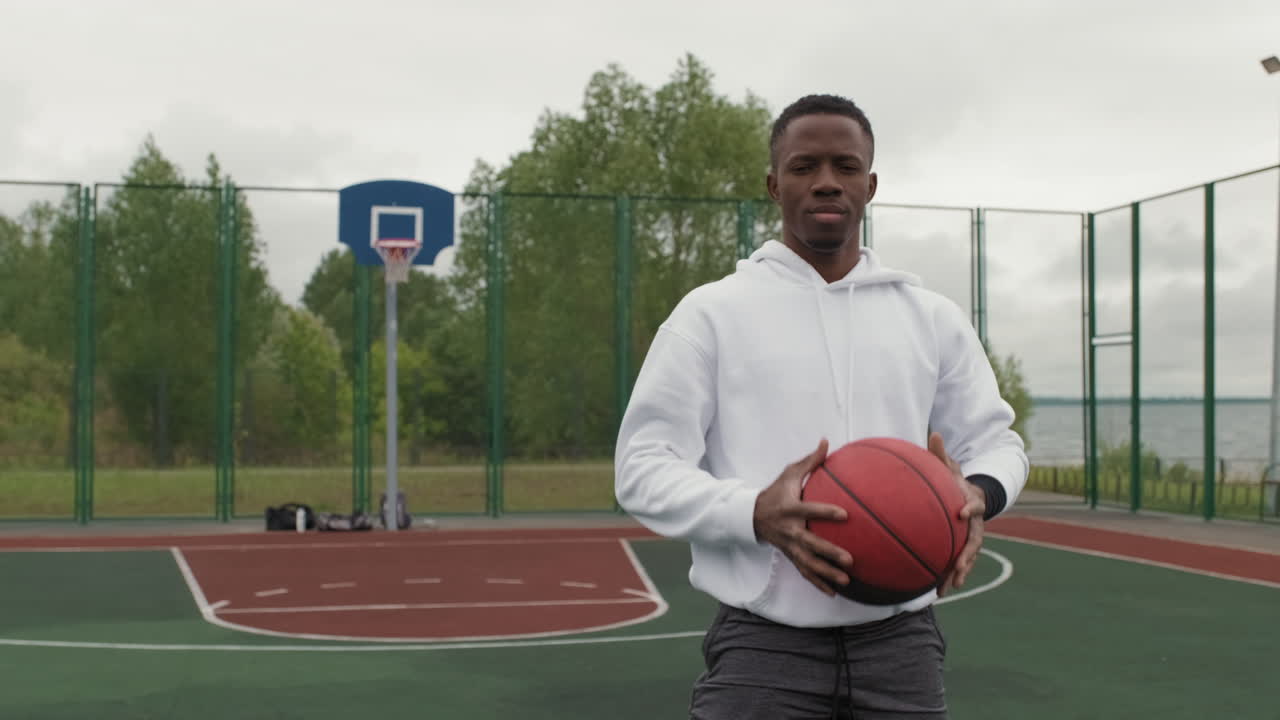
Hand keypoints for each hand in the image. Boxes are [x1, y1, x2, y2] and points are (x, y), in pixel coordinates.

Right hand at [752, 439, 854, 596]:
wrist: (752, 515)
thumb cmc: (776, 492)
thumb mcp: (789, 474)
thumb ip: (810, 461)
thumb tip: (827, 441)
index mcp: (791, 509)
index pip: (810, 510)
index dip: (826, 512)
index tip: (845, 515)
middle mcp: (790, 530)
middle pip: (811, 544)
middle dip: (829, 553)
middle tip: (850, 560)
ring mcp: (789, 546)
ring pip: (808, 563)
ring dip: (826, 573)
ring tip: (846, 581)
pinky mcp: (790, 556)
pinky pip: (805, 572)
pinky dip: (818, 583)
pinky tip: (835, 592)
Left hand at [928, 432, 984, 596]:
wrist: (970, 496)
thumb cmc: (955, 481)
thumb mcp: (950, 467)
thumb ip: (941, 454)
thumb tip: (934, 433)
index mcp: (971, 503)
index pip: (973, 506)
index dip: (969, 508)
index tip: (961, 513)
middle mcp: (974, 523)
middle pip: (974, 541)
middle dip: (967, 555)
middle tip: (959, 566)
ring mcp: (971, 537)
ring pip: (968, 557)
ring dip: (959, 573)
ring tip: (949, 588)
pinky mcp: (963, 547)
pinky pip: (958, 563)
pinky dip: (950, 576)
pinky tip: (940, 591)